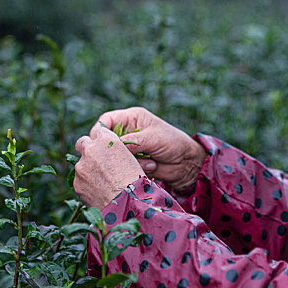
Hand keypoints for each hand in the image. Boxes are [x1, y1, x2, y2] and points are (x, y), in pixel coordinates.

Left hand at [74, 126, 144, 209]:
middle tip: (95, 161)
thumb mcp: (130, 159)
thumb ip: (115, 152)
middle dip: (87, 149)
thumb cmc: (136, 183)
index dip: (101, 139)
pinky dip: (86, 185)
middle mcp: (91, 150)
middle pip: (82, 143)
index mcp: (107, 140)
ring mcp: (81, 166)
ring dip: (88, 170)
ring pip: (80, 164)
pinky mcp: (77, 183)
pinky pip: (79, 181)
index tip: (103, 147)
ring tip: (103, 183)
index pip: (98, 131)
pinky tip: (99, 192)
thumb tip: (107, 154)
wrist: (128, 205)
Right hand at [91, 107, 206, 190]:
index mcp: (131, 118)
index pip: (106, 120)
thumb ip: (131, 142)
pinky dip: (136, 168)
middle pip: (106, 140)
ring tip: (149, 161)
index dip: (100, 131)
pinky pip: (124, 167)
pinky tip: (152, 166)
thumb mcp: (152, 138)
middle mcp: (127, 132)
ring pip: (114, 156)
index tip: (100, 143)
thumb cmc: (173, 143)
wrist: (187, 163)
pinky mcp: (133, 162)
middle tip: (125, 156)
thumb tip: (110, 148)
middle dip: (115, 150)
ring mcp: (129, 148)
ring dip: (130, 161)